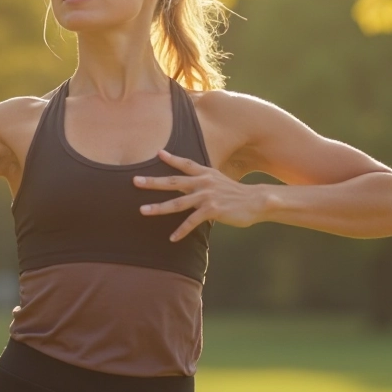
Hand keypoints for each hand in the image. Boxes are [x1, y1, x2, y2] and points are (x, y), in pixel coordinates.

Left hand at [134, 150, 269, 241]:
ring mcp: (207, 196)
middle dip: (152, 181)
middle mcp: (204, 182)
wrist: (256, 201)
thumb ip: (205, 181)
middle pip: (173, 181)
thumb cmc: (237, 194)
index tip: (157, 153)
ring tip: (142, 211)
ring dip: (158, 207)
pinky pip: (192, 222)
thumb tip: (191, 183)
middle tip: (135, 181)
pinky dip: (181, 231)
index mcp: (206, 173)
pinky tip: (172, 238)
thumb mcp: (220, 181)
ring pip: (177, 202)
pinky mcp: (212, 210)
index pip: (185, 164)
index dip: (171, 158)